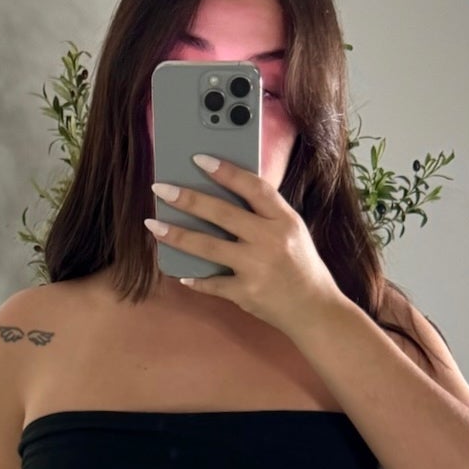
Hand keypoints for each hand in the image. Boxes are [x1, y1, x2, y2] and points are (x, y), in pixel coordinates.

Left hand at [144, 153, 343, 339]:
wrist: (314, 310)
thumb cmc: (301, 267)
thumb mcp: (292, 232)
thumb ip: (265, 215)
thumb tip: (223, 196)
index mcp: (284, 221)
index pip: (253, 188)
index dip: (226, 171)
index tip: (199, 159)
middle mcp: (270, 241)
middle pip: (222, 214)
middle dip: (188, 199)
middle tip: (161, 188)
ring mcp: (256, 268)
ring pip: (208, 247)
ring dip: (177, 235)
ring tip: (154, 225)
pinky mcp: (246, 294)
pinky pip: (212, 284)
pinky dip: (195, 279)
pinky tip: (179, 272)